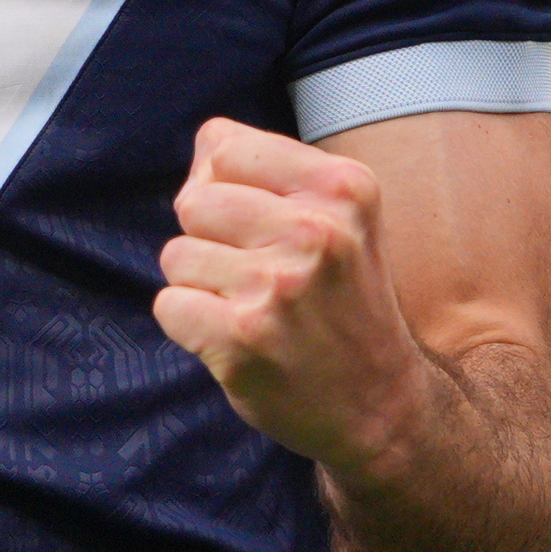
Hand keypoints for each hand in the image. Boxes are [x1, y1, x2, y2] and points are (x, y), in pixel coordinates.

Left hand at [153, 116, 431, 470]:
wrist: (381, 405)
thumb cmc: (344, 302)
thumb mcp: (341, 218)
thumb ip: (272, 173)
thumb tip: (202, 152)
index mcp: (342, 187)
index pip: (222, 146)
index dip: (223, 185)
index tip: (260, 225)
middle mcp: (316, 231)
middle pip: (193, 201)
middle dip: (208, 238)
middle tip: (257, 277)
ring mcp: (277, 286)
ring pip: (176, 255)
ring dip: (201, 286)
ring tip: (253, 310)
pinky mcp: (242, 338)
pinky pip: (168, 305)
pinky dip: (190, 326)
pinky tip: (237, 340)